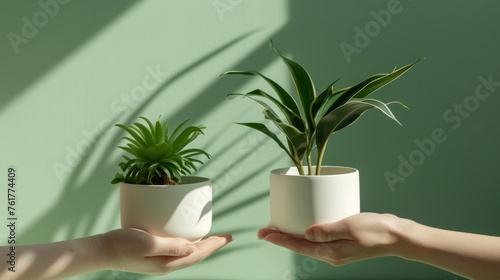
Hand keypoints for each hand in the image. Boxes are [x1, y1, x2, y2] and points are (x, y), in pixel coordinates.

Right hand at [102, 228, 231, 274]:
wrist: (102, 250)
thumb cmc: (123, 245)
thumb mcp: (148, 243)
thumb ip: (171, 246)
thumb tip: (193, 248)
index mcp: (167, 264)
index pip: (197, 255)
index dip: (213, 245)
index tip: (227, 237)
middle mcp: (166, 264)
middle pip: (195, 256)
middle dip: (211, 246)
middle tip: (225, 237)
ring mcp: (159, 260)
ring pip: (186, 254)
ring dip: (200, 246)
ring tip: (210, 237)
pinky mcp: (152, 254)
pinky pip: (176, 250)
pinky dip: (186, 244)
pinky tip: (186, 237)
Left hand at [258, 213, 399, 265]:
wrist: (397, 236)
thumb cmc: (376, 230)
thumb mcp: (350, 227)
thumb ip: (327, 231)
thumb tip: (305, 234)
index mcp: (331, 253)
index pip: (299, 246)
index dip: (280, 240)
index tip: (264, 234)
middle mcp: (331, 255)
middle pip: (300, 246)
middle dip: (282, 238)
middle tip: (266, 230)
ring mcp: (337, 250)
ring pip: (308, 244)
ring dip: (293, 236)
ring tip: (280, 227)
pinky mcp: (342, 243)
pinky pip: (319, 239)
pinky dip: (308, 233)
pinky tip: (305, 225)